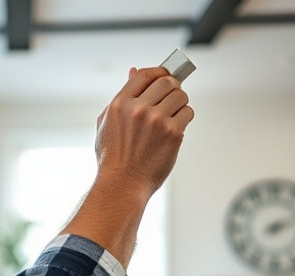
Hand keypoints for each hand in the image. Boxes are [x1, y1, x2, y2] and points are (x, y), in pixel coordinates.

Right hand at [94, 66, 193, 199]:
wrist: (122, 184)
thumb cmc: (113, 157)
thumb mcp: (107, 123)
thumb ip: (121, 97)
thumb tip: (133, 72)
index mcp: (120, 104)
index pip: (144, 74)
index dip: (157, 71)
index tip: (163, 75)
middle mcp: (138, 109)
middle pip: (166, 81)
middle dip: (172, 86)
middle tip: (171, 95)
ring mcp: (157, 121)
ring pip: (180, 95)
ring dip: (180, 102)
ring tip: (173, 113)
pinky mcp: (173, 134)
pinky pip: (188, 113)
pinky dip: (185, 117)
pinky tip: (175, 127)